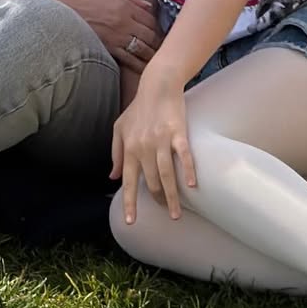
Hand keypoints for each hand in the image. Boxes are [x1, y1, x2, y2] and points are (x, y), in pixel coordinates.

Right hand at [47, 0, 159, 61]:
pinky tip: (145, 68)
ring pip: (142, 48)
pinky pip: (129, 58)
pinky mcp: (108, 48)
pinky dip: (139, 64)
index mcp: (126, 5)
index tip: (161, 31)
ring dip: (152, 54)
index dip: (157, 25)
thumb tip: (148, 6)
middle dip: (158, 41)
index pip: (150, 18)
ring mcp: (117, 36)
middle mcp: (124, 21)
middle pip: (150, 34)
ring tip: (159, 59)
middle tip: (164, 47)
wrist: (63, 7)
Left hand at [111, 65, 195, 222]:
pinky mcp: (178, 132)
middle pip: (151, 181)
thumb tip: (113, 177)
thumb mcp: (120, 128)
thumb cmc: (138, 108)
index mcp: (130, 147)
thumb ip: (116, 153)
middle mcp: (143, 146)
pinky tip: (193, 185)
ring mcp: (161, 140)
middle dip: (158, 200)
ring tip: (176, 214)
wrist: (157, 85)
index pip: (129, 181)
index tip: (131, 222)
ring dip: (172, 196)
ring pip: (166, 174)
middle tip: (166, 213)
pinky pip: (184, 155)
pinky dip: (188, 170)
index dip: (130, 202)